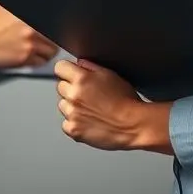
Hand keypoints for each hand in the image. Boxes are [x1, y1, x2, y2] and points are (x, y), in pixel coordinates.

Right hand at [0, 5, 57, 68]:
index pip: (55, 22)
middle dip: (53, 40)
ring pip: (50, 51)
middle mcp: (32, 28)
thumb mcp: (7, 7)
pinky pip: (41, 62)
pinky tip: (31, 56)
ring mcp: (29, 43)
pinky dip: (38, 60)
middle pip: (56, 37)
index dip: (57, 27)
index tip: (57, 29)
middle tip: (48, 41)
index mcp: (30, 15)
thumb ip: (24, 4)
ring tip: (38, 49)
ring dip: (47, 52)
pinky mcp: (25, 58)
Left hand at [54, 59, 173, 153]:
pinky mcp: (74, 130)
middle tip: (87, 94)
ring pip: (62, 105)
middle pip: (60, 86)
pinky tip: (88, 120)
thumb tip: (78, 63)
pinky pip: (66, 123)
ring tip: (90, 108)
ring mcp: (72, 114)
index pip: (60, 68)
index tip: (72, 75)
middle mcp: (74, 95)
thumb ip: (90, 66)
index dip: (68, 70)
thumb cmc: (126, 100)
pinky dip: (74, 123)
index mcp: (82, 79)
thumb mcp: (110, 74)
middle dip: (71, 88)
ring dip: (72, 106)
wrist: (133, 125)